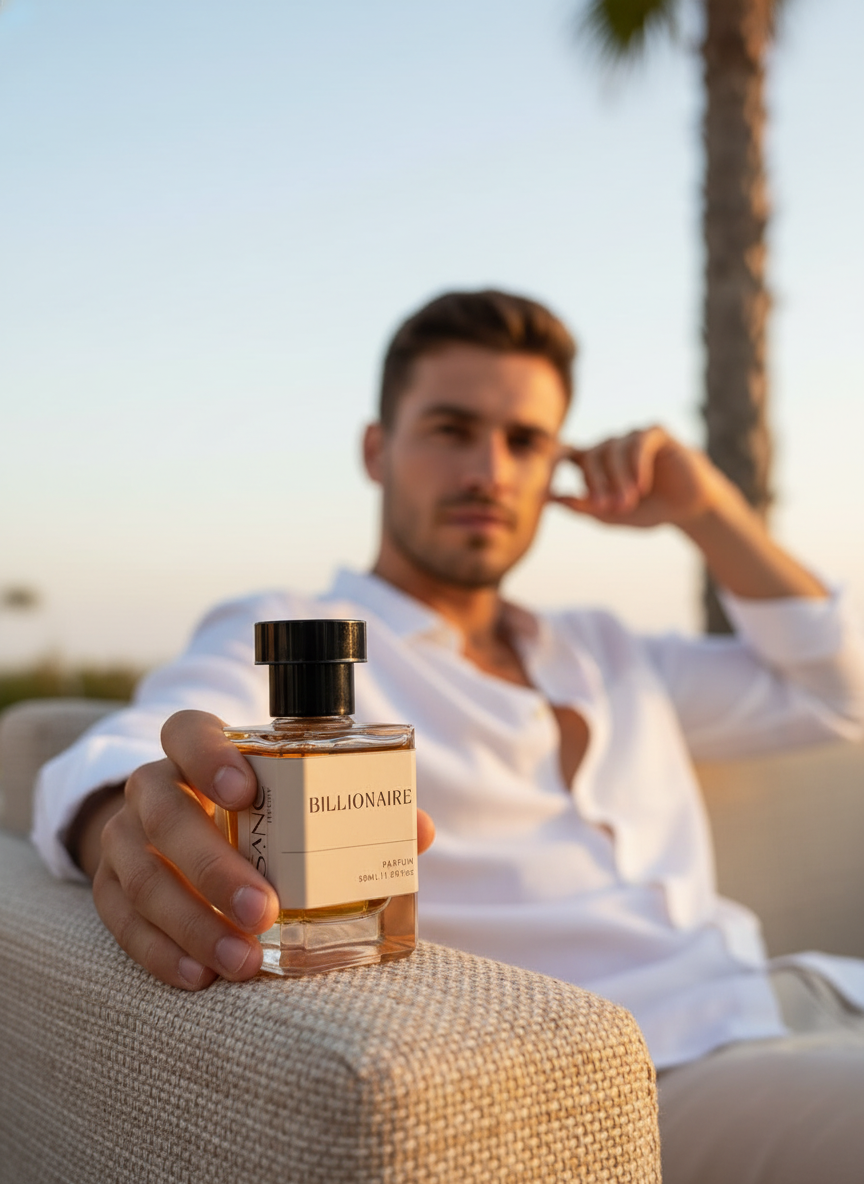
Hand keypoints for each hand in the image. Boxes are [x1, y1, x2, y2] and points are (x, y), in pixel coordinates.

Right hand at [87, 710, 435, 990]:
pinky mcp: (108, 887)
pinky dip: (161, 951)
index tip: (245, 790)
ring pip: (142, 875)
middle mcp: (152, 787)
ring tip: (241, 960)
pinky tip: (200, 975)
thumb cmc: (252, 811)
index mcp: (194, 750)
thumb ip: (350, 806)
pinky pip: (122, 921)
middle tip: (261, 910)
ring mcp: (123, 838)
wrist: (172, 833)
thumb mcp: (290, 797)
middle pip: (164, 814)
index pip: (187, 732)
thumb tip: (417, 831)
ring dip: (192, 923)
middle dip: (212, 866)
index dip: (208, 756)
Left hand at [550, 426, 727, 529]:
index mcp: (594, 463)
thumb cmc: (648, 510)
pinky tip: (641, 486)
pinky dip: (636, 465)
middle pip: (589, 456)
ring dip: (618, 479)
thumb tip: (550, 499)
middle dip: (596, 484)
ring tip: (628, 503)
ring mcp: (631, 436)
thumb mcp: (612, 515)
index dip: (553, 460)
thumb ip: (582, 507)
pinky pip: (638, 443)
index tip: (545, 478)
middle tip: (606, 508)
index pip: (565, 453)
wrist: (689, 507)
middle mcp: (610, 445)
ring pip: (613, 450)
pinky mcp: (655, 433)